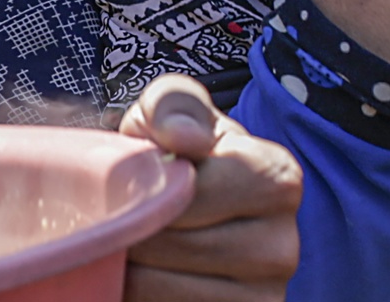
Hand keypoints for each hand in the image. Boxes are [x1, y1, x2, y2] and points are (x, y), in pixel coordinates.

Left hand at [120, 75, 301, 301]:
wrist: (185, 201)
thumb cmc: (174, 148)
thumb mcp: (169, 109)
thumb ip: (173, 106)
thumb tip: (184, 138)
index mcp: (275, 176)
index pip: (185, 193)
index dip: (140, 189)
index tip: (124, 180)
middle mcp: (283, 244)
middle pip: (173, 245)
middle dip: (125, 230)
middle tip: (106, 216)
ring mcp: (267, 295)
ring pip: (166, 290)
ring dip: (124, 268)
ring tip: (115, 244)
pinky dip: (139, 297)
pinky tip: (131, 275)